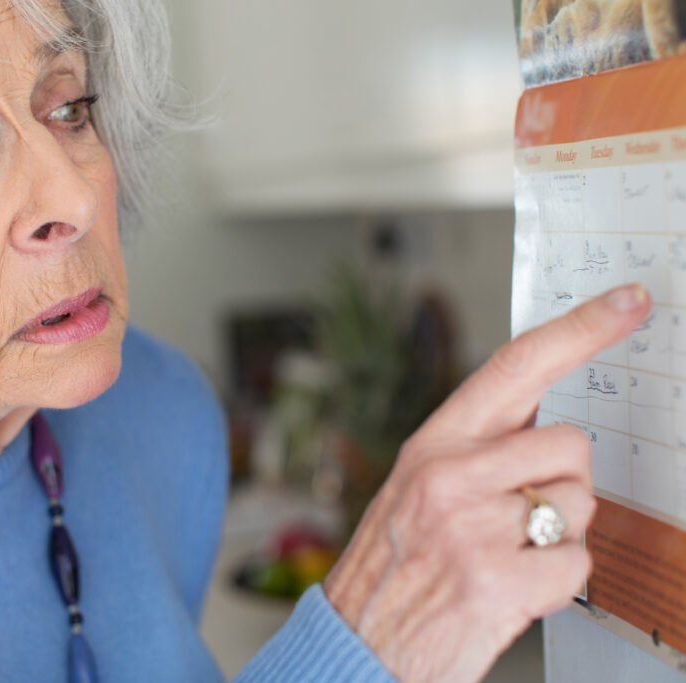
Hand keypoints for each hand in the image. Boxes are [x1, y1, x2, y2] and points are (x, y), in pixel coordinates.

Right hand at [322, 284, 651, 682]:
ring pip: (581, 507)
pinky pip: (578, 564)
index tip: (627, 303)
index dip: (579, 329)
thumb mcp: (418, 489)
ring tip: (504, 557)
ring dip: (558, 537)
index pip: (515, 367)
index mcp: (433, 446)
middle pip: (571, 446)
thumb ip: (478, 452)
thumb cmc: (394, 565)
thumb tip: (549, 426)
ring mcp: (474, 528)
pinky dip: (557, 583)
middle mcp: (451, 476)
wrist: (358, 643)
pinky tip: (511, 590)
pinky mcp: (499, 581)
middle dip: (565, 483)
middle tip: (520, 518)